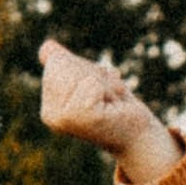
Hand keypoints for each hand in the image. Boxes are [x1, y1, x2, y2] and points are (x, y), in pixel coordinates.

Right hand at [38, 37, 183, 181]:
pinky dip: (110, 89)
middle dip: (95, 74)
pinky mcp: (80, 117)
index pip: (56, 61)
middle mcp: (50, 115)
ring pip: (81, 73)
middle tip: (106, 98)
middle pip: (66, 64)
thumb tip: (46, 47)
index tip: (97, 92)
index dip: (85, 69)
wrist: (139, 137)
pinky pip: (93, 83)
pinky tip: (115, 107)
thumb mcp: (90, 80)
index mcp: (49, 107)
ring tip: (111, 103)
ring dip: (106, 83)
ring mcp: (63, 118)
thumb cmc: (117, 108)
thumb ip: (67, 65)